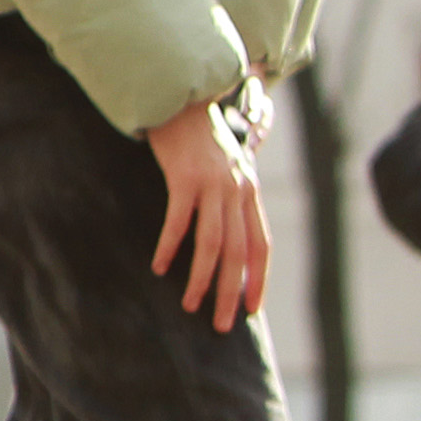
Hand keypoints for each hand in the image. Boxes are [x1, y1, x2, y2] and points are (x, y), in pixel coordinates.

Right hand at [148, 93, 271, 329]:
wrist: (179, 96)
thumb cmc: (196, 134)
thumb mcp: (223, 165)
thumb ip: (229, 195)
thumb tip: (226, 232)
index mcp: (249, 190)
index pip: (261, 245)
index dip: (257, 279)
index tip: (249, 310)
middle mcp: (238, 189)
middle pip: (239, 252)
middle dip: (230, 291)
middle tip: (220, 324)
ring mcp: (213, 183)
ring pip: (213, 243)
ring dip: (202, 278)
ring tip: (191, 306)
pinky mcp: (185, 176)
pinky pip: (179, 220)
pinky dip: (170, 246)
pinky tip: (159, 266)